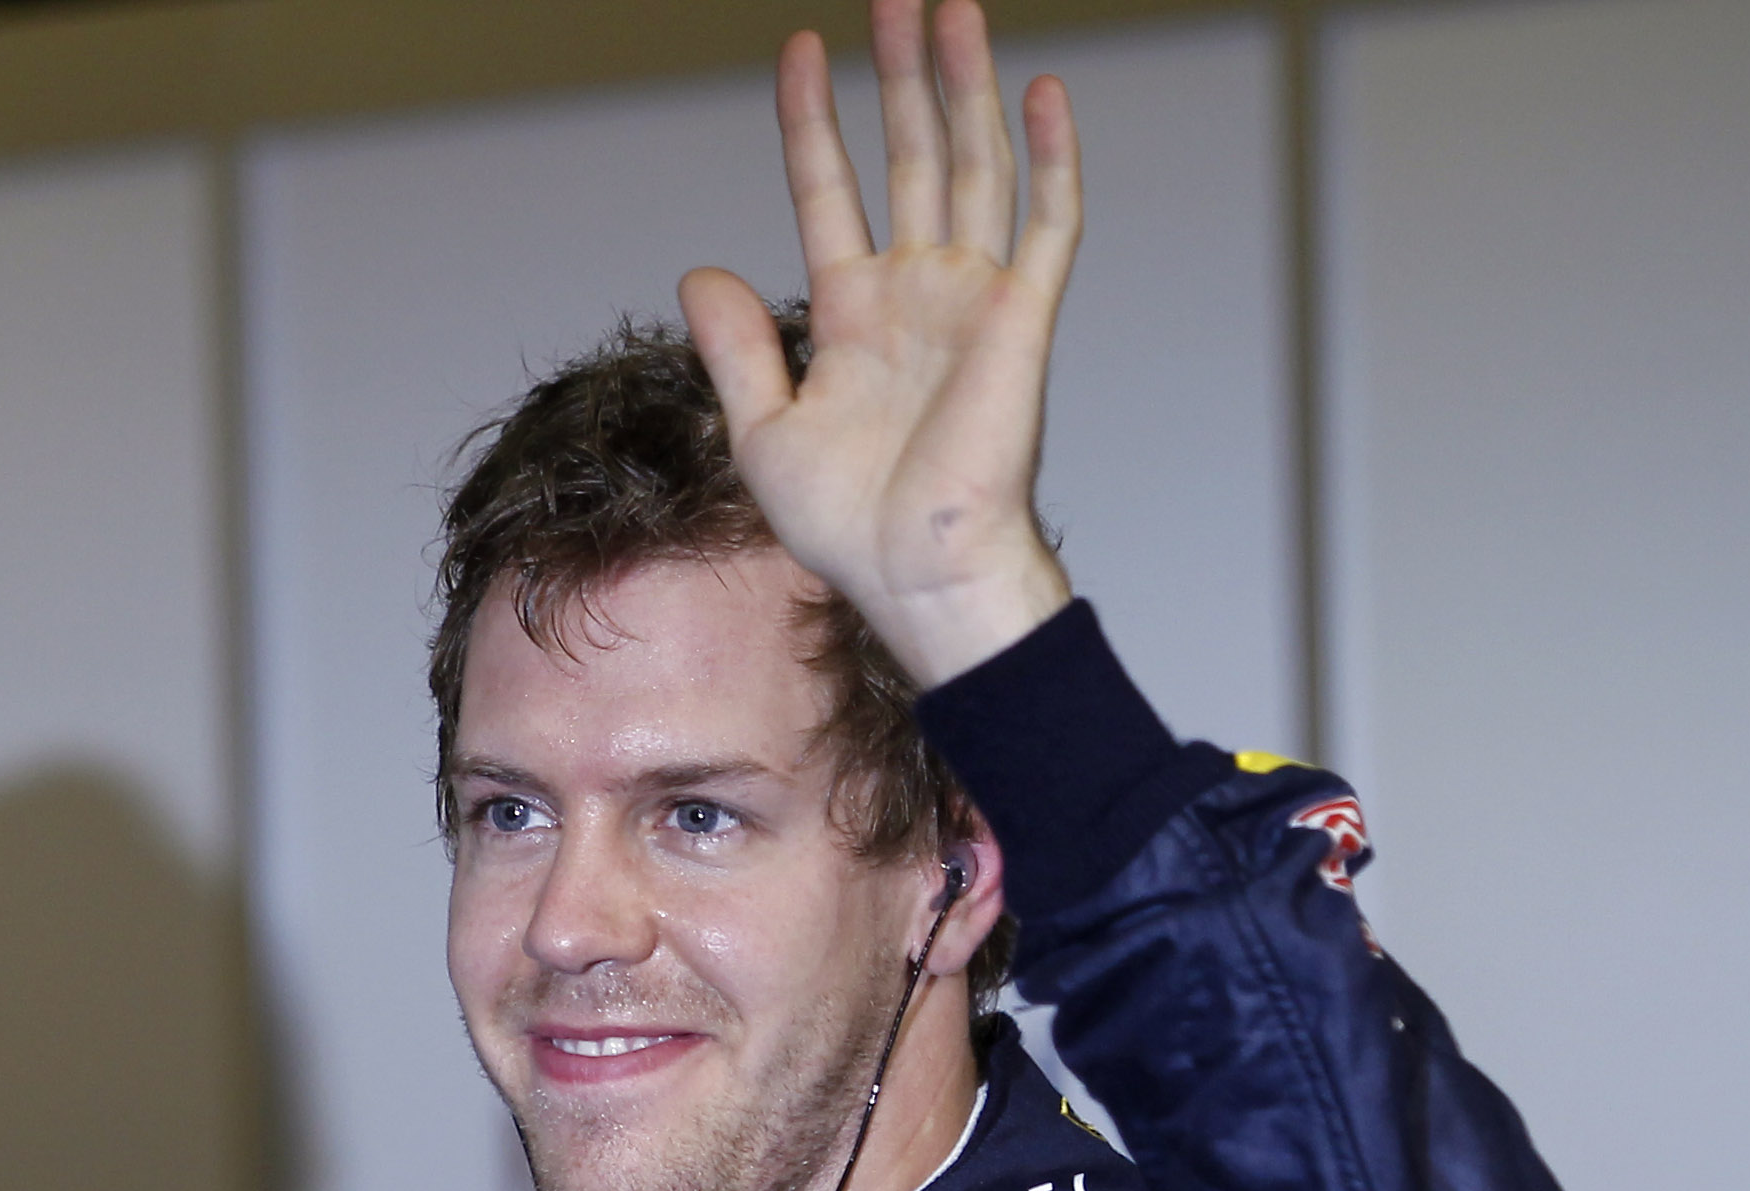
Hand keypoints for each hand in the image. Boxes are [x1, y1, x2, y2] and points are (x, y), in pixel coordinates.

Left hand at [681, 0, 1081, 685]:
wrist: (917, 575)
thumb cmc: (849, 529)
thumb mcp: (761, 433)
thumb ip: (734, 349)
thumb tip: (698, 271)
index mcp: (853, 314)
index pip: (829, 189)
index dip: (811, 121)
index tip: (797, 51)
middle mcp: (917, 293)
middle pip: (909, 155)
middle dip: (900, 75)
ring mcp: (972, 298)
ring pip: (972, 165)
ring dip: (965, 86)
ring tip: (952, 8)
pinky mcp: (1023, 319)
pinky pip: (1047, 223)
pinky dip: (1052, 156)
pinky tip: (1042, 88)